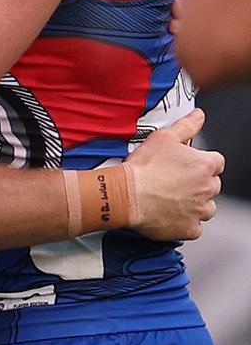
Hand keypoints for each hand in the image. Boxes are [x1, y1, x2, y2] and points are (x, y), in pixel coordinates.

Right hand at [125, 109, 222, 240]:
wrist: (127, 194)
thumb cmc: (144, 167)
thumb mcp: (164, 137)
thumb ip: (186, 125)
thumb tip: (199, 115)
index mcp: (204, 165)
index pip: (217, 162)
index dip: (203, 162)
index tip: (190, 164)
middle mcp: (207, 188)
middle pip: (213, 185)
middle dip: (199, 182)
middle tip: (176, 180)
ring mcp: (199, 210)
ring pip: (207, 207)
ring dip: (196, 203)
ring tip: (174, 197)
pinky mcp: (190, 228)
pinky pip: (195, 227)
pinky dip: (186, 222)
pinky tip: (171, 213)